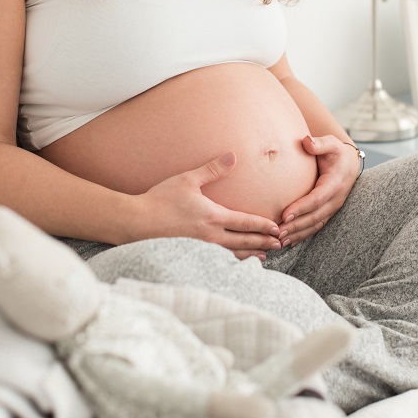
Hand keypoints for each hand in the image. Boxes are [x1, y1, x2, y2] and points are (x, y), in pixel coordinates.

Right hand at [132, 151, 280, 259]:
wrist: (137, 221)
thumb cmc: (160, 199)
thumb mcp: (188, 179)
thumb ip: (212, 169)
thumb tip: (233, 156)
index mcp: (212, 217)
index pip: (245, 223)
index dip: (263, 226)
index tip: (277, 228)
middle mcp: (210, 235)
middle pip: (243, 241)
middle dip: (263, 242)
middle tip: (281, 244)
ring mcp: (201, 247)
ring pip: (232, 253)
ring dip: (250, 254)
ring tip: (263, 257)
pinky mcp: (192, 252)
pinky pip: (217, 258)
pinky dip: (231, 260)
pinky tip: (234, 261)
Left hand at [277, 135, 359, 246]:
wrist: (349, 164)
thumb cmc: (336, 153)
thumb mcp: (331, 143)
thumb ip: (319, 143)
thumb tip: (307, 142)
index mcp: (335, 184)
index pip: (316, 198)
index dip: (301, 208)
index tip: (284, 214)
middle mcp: (335, 200)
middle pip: (314, 217)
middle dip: (296, 226)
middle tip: (277, 232)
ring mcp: (332, 209)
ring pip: (315, 226)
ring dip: (297, 234)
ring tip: (279, 241)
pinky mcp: (328, 213)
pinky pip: (315, 227)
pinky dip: (302, 235)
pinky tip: (288, 241)